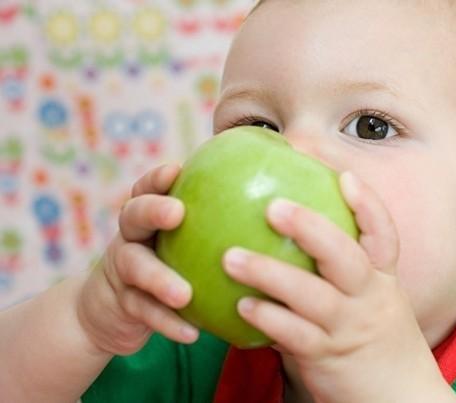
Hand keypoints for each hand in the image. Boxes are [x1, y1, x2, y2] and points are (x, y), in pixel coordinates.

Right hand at [77, 164, 198, 355]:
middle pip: (133, 215)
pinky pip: (142, 312)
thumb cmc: (166, 266)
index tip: (177, 170)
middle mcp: (131, 237)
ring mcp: (121, 270)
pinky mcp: (121, 305)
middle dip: (152, 210)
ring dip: (159, 278)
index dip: (157, 178)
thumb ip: (212, 223)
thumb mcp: (182, 242)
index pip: (148, 188)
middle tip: (177, 212)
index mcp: (148, 217)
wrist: (111, 313)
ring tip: (184, 294)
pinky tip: (192, 333)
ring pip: (134, 267)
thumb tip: (270, 199)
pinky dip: (167, 322)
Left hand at [223, 172, 455, 401]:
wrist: (401, 401)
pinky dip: (267, 318)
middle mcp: (370, 298)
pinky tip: (240, 306)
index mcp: (382, 281)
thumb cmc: (376, 347)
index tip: (343, 176)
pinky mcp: (330, 357)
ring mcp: (350, 327)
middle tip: (272, 206)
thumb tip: (293, 249)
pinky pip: (294, 335)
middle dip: (309, 227)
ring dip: (269, 273)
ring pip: (311, 294)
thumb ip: (340, 280)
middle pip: (344, 255)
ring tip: (231, 258)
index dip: (367, 203)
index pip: (383, 235)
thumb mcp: (370, 307)